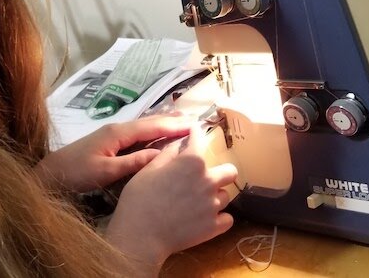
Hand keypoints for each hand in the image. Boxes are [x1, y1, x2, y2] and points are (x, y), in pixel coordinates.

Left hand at [35, 115, 190, 192]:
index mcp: (118, 133)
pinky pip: (137, 135)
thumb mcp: (106, 171)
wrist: (51, 174)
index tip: (194, 124)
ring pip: (144, 127)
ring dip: (163, 125)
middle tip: (195, 119)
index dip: (173, 125)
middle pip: (149, 122)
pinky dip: (152, 133)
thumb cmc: (76, 172)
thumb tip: (162, 155)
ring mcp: (112, 135)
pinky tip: (158, 136)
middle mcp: (117, 129)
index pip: (151, 126)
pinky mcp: (109, 143)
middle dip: (172, 121)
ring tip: (183, 122)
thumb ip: (133, 162)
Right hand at [104, 126, 237, 272]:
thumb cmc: (139, 199)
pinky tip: (204, 218)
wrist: (140, 236)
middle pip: (229, 171)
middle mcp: (208, 180)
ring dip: (215, 196)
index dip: (196, 134)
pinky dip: (218, 218)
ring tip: (198, 202)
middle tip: (203, 178)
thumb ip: (169, 153)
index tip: (195, 133)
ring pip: (226, 195)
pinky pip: (227, 219)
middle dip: (219, 171)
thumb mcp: (148, 169)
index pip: (200, 139)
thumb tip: (180, 142)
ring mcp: (213, 205)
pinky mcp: (215, 227)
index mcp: (191, 162)